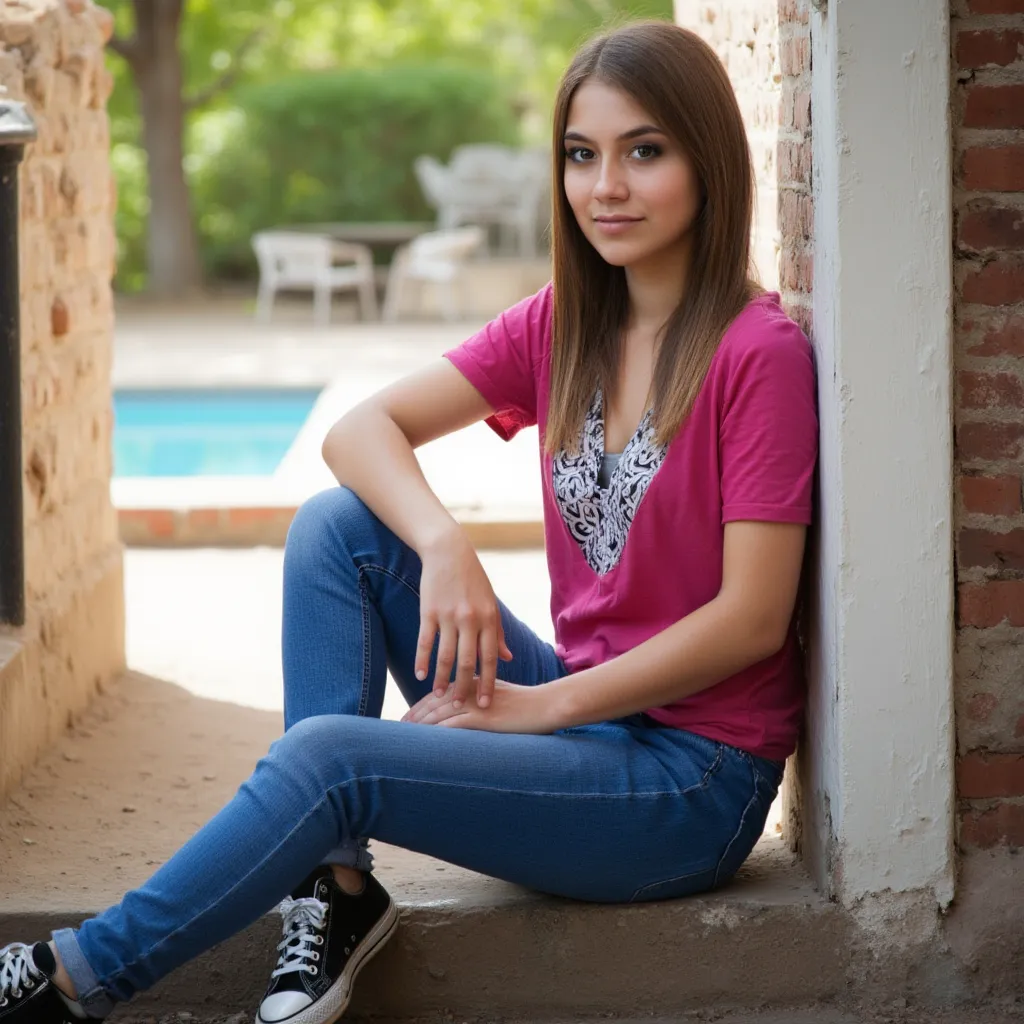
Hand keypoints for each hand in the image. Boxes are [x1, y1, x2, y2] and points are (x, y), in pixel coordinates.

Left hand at [402, 679, 558, 734]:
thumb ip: (481, 695)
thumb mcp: (499, 694)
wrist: (545, 705)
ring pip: (439, 713)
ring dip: (420, 724)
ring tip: (406, 735)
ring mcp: (475, 703)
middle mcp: (470, 689)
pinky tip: (425, 740)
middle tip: (400, 726)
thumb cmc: (525, 703)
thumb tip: (468, 706)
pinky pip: (453, 725)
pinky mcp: (482, 717)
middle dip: (415, 714)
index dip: (422, 705)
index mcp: (472, 682)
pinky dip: (436, 732)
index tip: (409, 716)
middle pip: (434, 701)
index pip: (440, 693)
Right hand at [415, 527, 512, 709]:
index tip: (485, 705)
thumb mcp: (491, 604)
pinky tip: (420, 675)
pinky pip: (425, 641)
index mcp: (489, 619)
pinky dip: (422, 660)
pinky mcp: (429, 611)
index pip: (490, 658)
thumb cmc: (473, 580)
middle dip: (463, 687)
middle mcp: (471, 619)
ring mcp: (449, 616)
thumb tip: (508, 658)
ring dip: (441, 679)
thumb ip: (497, 633)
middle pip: (467, 661)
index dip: (488, 683)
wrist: (449, 552)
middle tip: (459, 707)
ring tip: (438, 696)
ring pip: (445, 655)